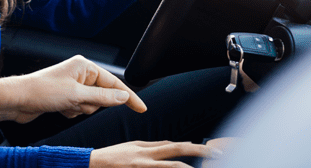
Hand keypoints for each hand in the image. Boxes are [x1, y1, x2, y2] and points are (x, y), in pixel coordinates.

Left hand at [7, 55, 146, 122]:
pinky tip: (59, 108)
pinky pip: (79, 109)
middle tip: (75, 102)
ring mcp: (72, 85)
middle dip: (92, 104)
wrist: (17, 100)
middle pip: (102, 96)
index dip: (129, 97)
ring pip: (91, 105)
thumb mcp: (77, 96)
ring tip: (64, 105)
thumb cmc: (42, 91)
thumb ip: (103, 97)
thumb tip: (123, 97)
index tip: (142, 109)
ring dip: (80, 109)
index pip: (114, 83)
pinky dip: (72, 112)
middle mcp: (79, 73)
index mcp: (84, 66)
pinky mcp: (65, 97)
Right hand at [90, 140, 221, 167]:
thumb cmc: (112, 157)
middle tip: (217, 157)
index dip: (195, 148)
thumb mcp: (134, 146)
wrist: (93, 165)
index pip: (175, 146)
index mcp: (146, 150)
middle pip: (177, 158)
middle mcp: (146, 160)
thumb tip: (172, 145)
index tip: (210, 150)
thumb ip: (153, 146)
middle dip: (199, 155)